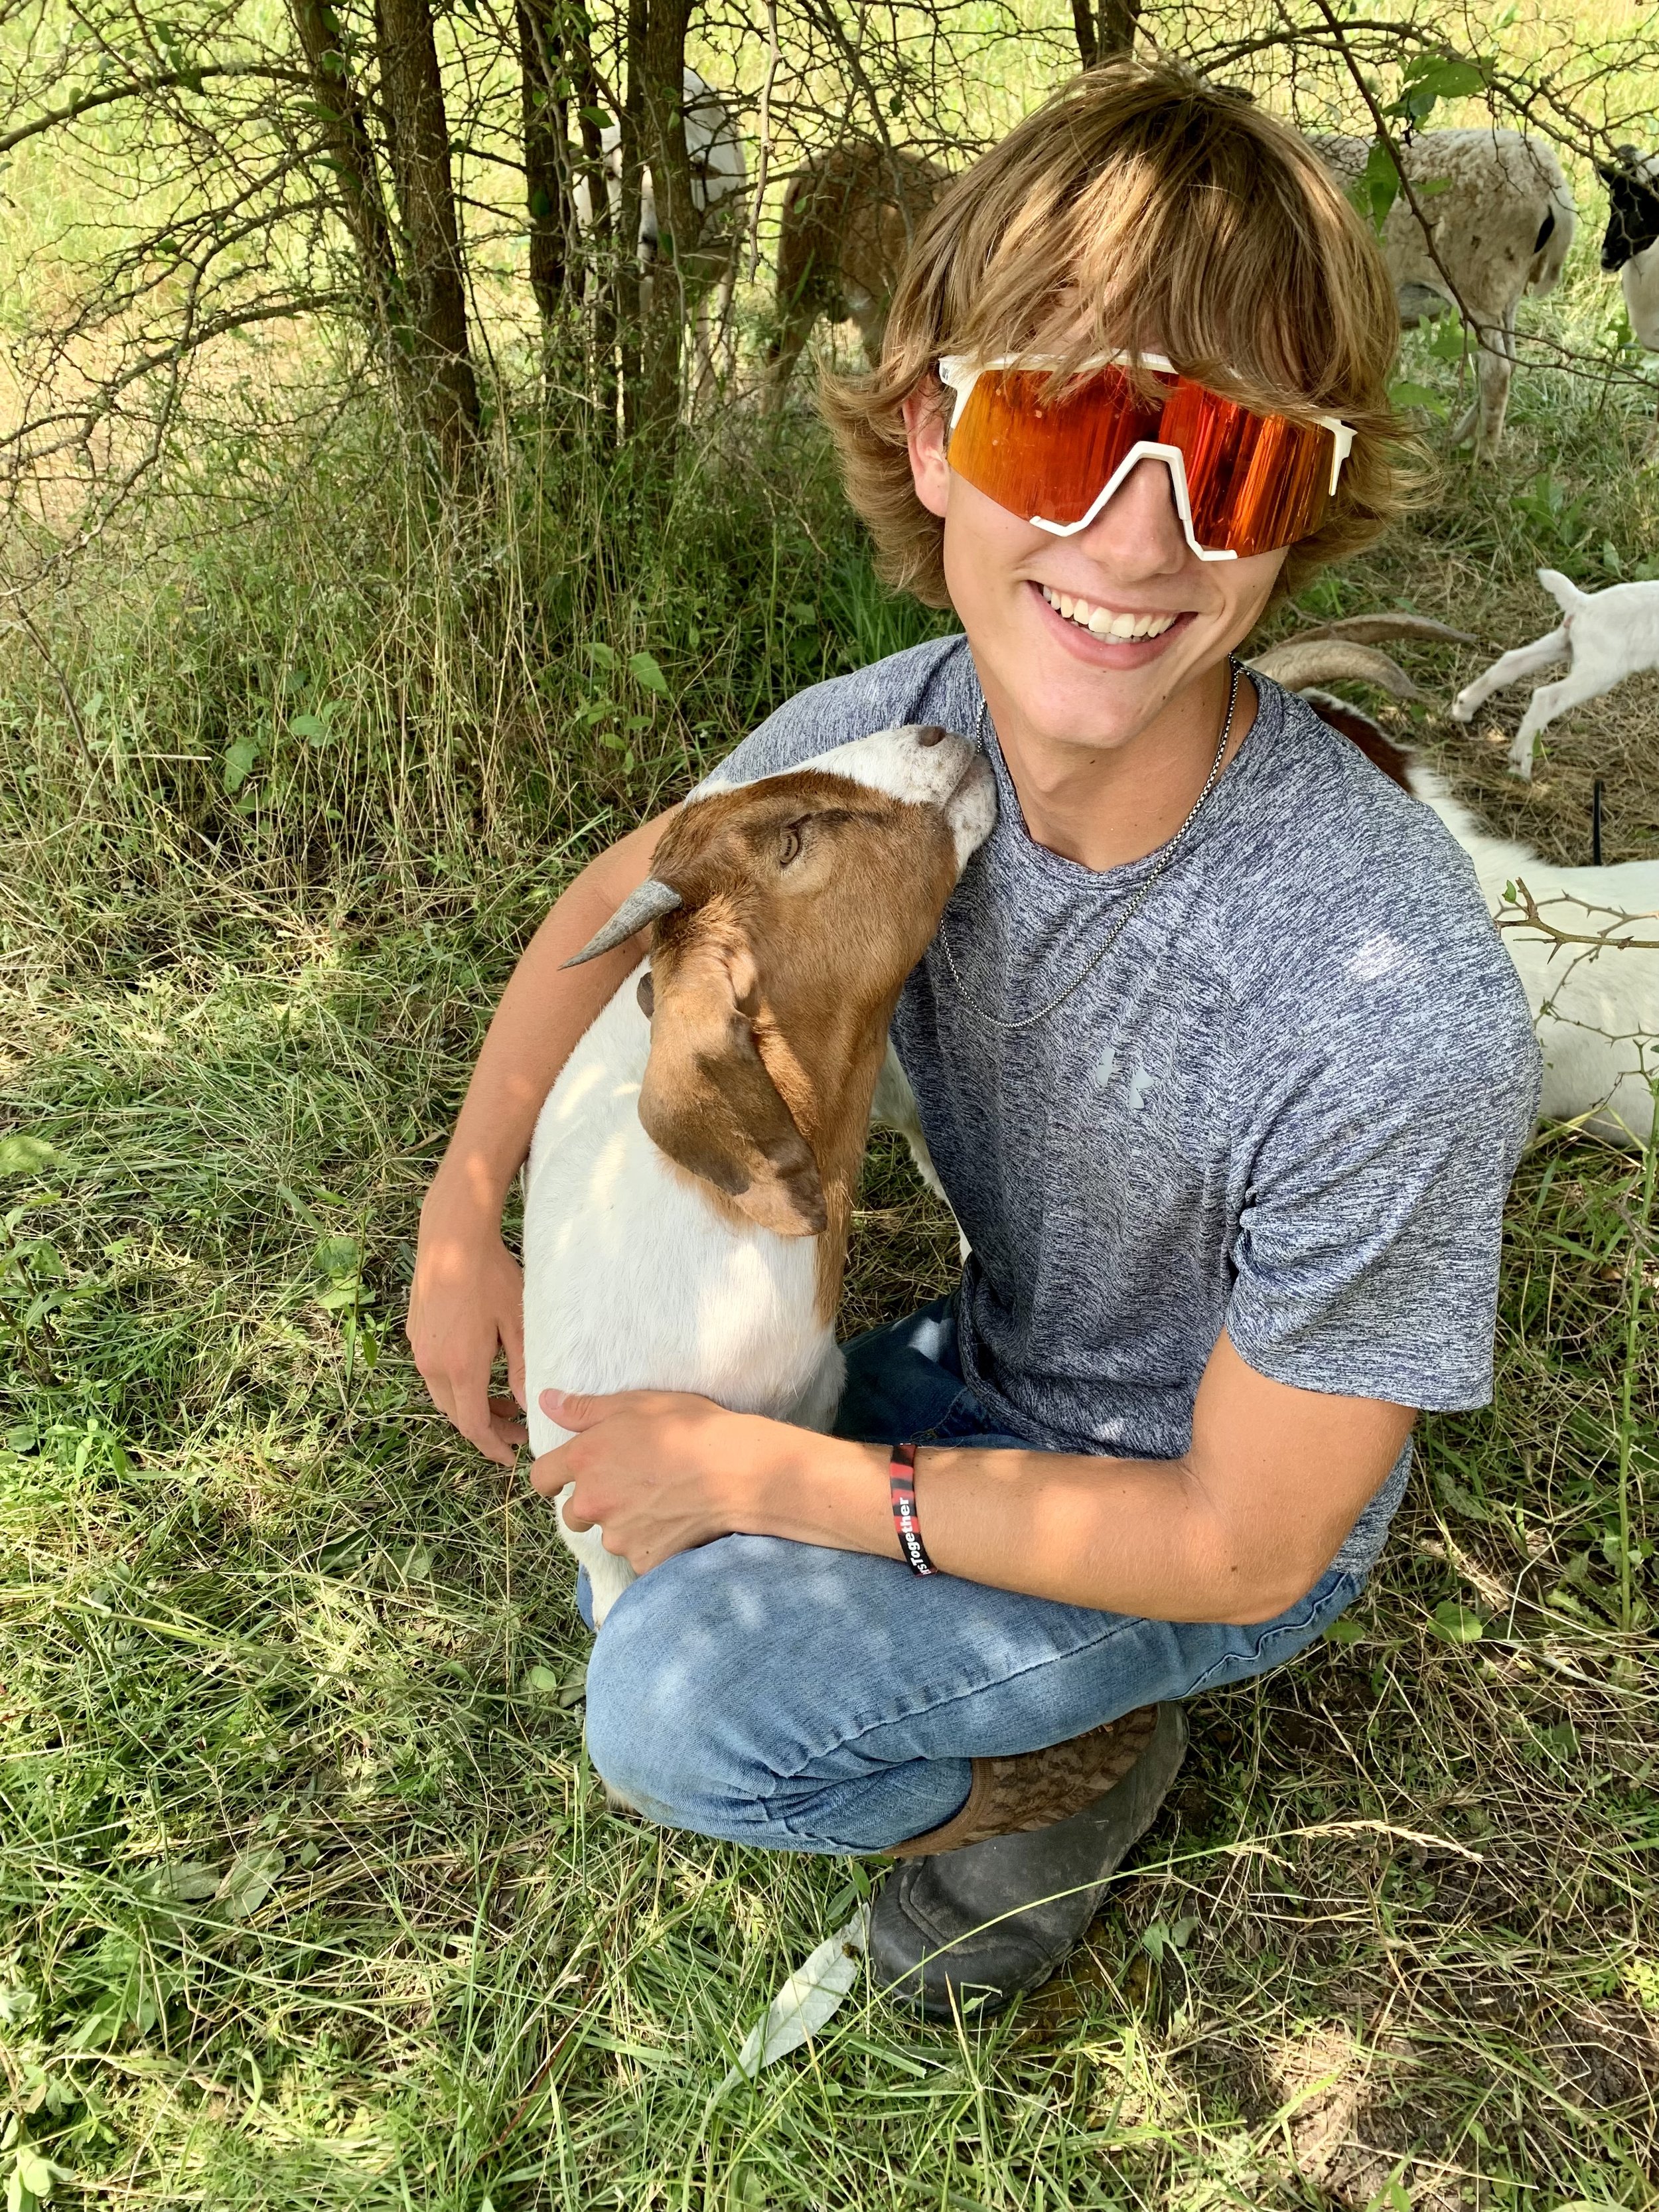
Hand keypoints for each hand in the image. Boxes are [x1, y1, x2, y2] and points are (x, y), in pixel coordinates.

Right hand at [407, 1196, 526, 1467]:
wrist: (452, 1236)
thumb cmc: (492, 1275)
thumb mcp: (518, 1324)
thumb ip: (523, 1369)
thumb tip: (530, 1406)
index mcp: (460, 1367)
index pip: (473, 1425)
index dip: (492, 1446)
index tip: (512, 1457)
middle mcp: (432, 1364)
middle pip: (456, 1414)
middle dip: (486, 1428)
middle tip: (516, 1428)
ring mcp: (419, 1348)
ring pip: (443, 1395)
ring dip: (470, 1405)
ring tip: (502, 1401)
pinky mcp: (415, 1333)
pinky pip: (434, 1372)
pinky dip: (457, 1384)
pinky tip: (480, 1369)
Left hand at [528, 1387, 780, 1572]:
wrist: (736, 1470)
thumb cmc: (690, 1428)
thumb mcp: (636, 1404)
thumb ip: (585, 1409)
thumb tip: (545, 1401)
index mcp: (585, 1460)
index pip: (541, 1477)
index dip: (551, 1478)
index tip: (564, 1478)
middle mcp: (593, 1502)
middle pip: (573, 1514)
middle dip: (593, 1504)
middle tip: (631, 1487)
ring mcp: (618, 1535)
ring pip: (610, 1535)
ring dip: (626, 1524)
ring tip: (662, 1503)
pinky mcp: (645, 1559)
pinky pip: (641, 1555)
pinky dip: (654, 1543)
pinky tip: (677, 1522)